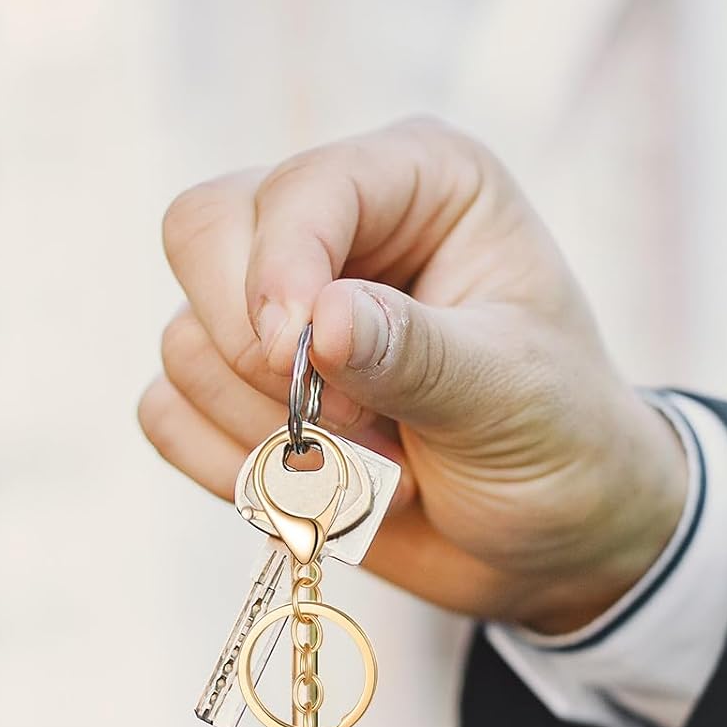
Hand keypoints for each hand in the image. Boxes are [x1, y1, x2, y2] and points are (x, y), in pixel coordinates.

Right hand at [140, 117, 687, 633]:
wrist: (550, 542)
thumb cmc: (559, 444)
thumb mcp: (510, 394)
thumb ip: (415, 353)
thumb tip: (315, 321)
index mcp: (416, 184)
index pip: (293, 189)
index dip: (279, 271)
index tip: (297, 360)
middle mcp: (334, 232)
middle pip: (199, 236)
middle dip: (259, 355)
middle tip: (361, 423)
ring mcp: (273, 315)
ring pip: (182, 346)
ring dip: (271, 435)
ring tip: (376, 464)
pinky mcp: (236, 397)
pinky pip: (167, 418)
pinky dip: (231, 472)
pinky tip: (319, 493)